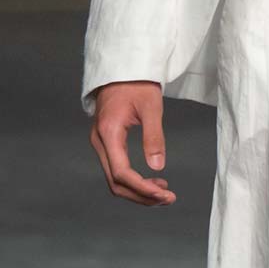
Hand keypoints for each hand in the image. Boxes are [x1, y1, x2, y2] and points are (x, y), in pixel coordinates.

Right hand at [88, 81, 176, 205]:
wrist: (122, 68)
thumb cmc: (137, 83)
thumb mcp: (151, 107)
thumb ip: (154, 137)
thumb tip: (157, 167)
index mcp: (109, 132)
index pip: (121, 173)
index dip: (142, 188)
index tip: (164, 195)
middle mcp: (99, 141)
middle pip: (116, 183)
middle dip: (142, 195)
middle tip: (168, 199)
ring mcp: (100, 143)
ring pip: (115, 180)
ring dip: (138, 192)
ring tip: (164, 194)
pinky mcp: (106, 143)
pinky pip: (116, 170)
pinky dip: (134, 181)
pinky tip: (154, 181)